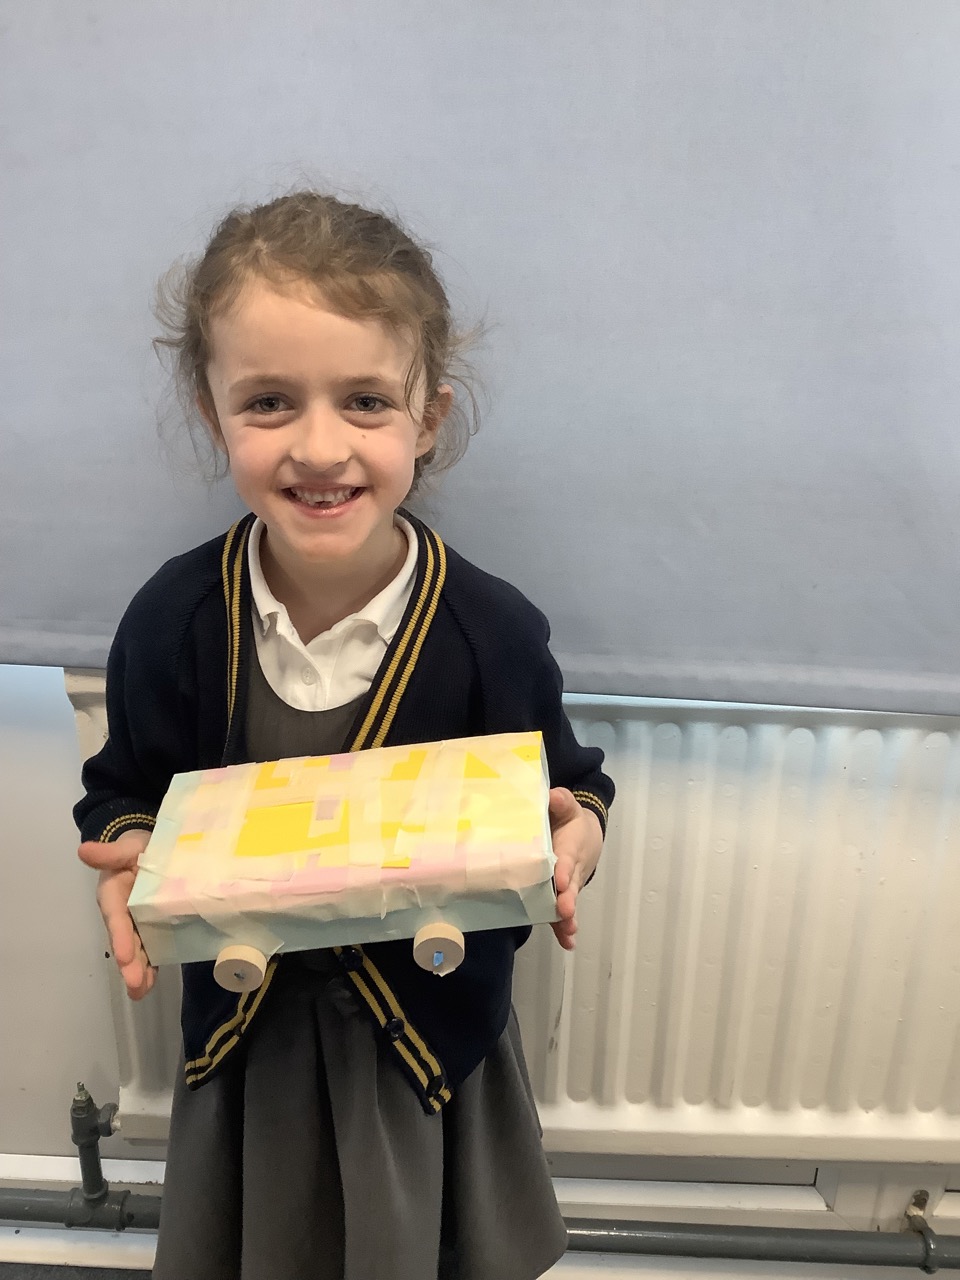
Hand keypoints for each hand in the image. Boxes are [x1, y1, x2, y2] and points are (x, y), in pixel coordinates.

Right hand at [78, 829, 155, 999]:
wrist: (151, 850)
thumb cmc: (136, 848)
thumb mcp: (126, 847)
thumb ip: (109, 853)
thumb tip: (84, 849)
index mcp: (114, 894)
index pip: (116, 917)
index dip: (121, 936)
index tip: (126, 955)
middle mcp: (122, 913)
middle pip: (126, 940)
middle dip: (130, 964)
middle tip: (135, 984)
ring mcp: (136, 923)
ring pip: (137, 950)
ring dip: (139, 971)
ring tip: (142, 991)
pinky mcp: (151, 927)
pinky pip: (151, 948)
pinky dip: (151, 965)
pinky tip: (153, 982)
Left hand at [548, 788, 602, 950]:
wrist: (586, 835)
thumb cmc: (570, 820)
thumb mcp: (566, 806)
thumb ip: (561, 801)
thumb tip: (552, 796)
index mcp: (570, 846)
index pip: (567, 858)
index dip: (564, 869)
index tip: (559, 880)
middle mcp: (572, 869)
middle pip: (570, 886)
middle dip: (567, 899)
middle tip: (564, 910)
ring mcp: (569, 884)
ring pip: (568, 902)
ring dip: (567, 917)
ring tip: (567, 931)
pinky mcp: (563, 894)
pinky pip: (564, 912)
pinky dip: (565, 927)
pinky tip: (567, 943)